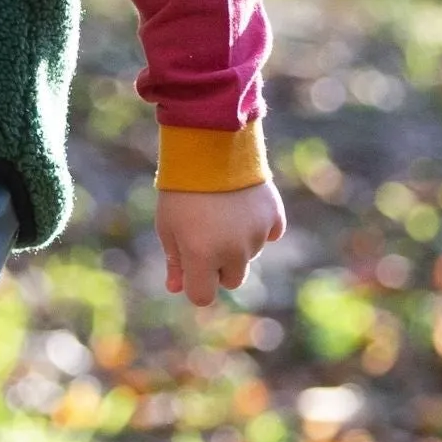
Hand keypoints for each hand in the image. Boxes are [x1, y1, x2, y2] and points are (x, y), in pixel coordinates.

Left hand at [156, 181, 286, 306]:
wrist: (208, 145)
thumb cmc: (181, 188)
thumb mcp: (168, 224)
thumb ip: (175, 260)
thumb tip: (177, 288)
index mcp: (202, 256)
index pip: (203, 296)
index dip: (196, 284)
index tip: (191, 268)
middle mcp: (233, 252)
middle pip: (231, 279)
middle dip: (219, 265)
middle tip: (206, 234)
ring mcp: (256, 236)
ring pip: (249, 256)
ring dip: (238, 244)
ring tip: (221, 211)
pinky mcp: (274, 217)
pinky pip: (269, 235)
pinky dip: (258, 226)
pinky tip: (242, 206)